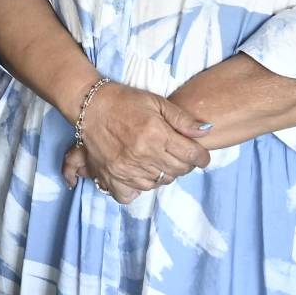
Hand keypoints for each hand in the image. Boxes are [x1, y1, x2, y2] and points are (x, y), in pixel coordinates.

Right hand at [72, 80, 208, 195]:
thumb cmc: (124, 101)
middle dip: (185, 164)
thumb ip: (182, 119)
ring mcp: (127, 168)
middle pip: (179, 171)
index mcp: (156, 134)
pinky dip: (142, 186)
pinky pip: (134, 193)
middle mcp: (143, 154)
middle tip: (179, 154)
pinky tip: (142, 174)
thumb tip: (206, 132)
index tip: (199, 154)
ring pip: (160, 182)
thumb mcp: (156, 102)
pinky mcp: (112, 175)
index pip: (192, 156)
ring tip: (159, 160)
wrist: (89, 106)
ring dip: (165, 173)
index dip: (201, 157)